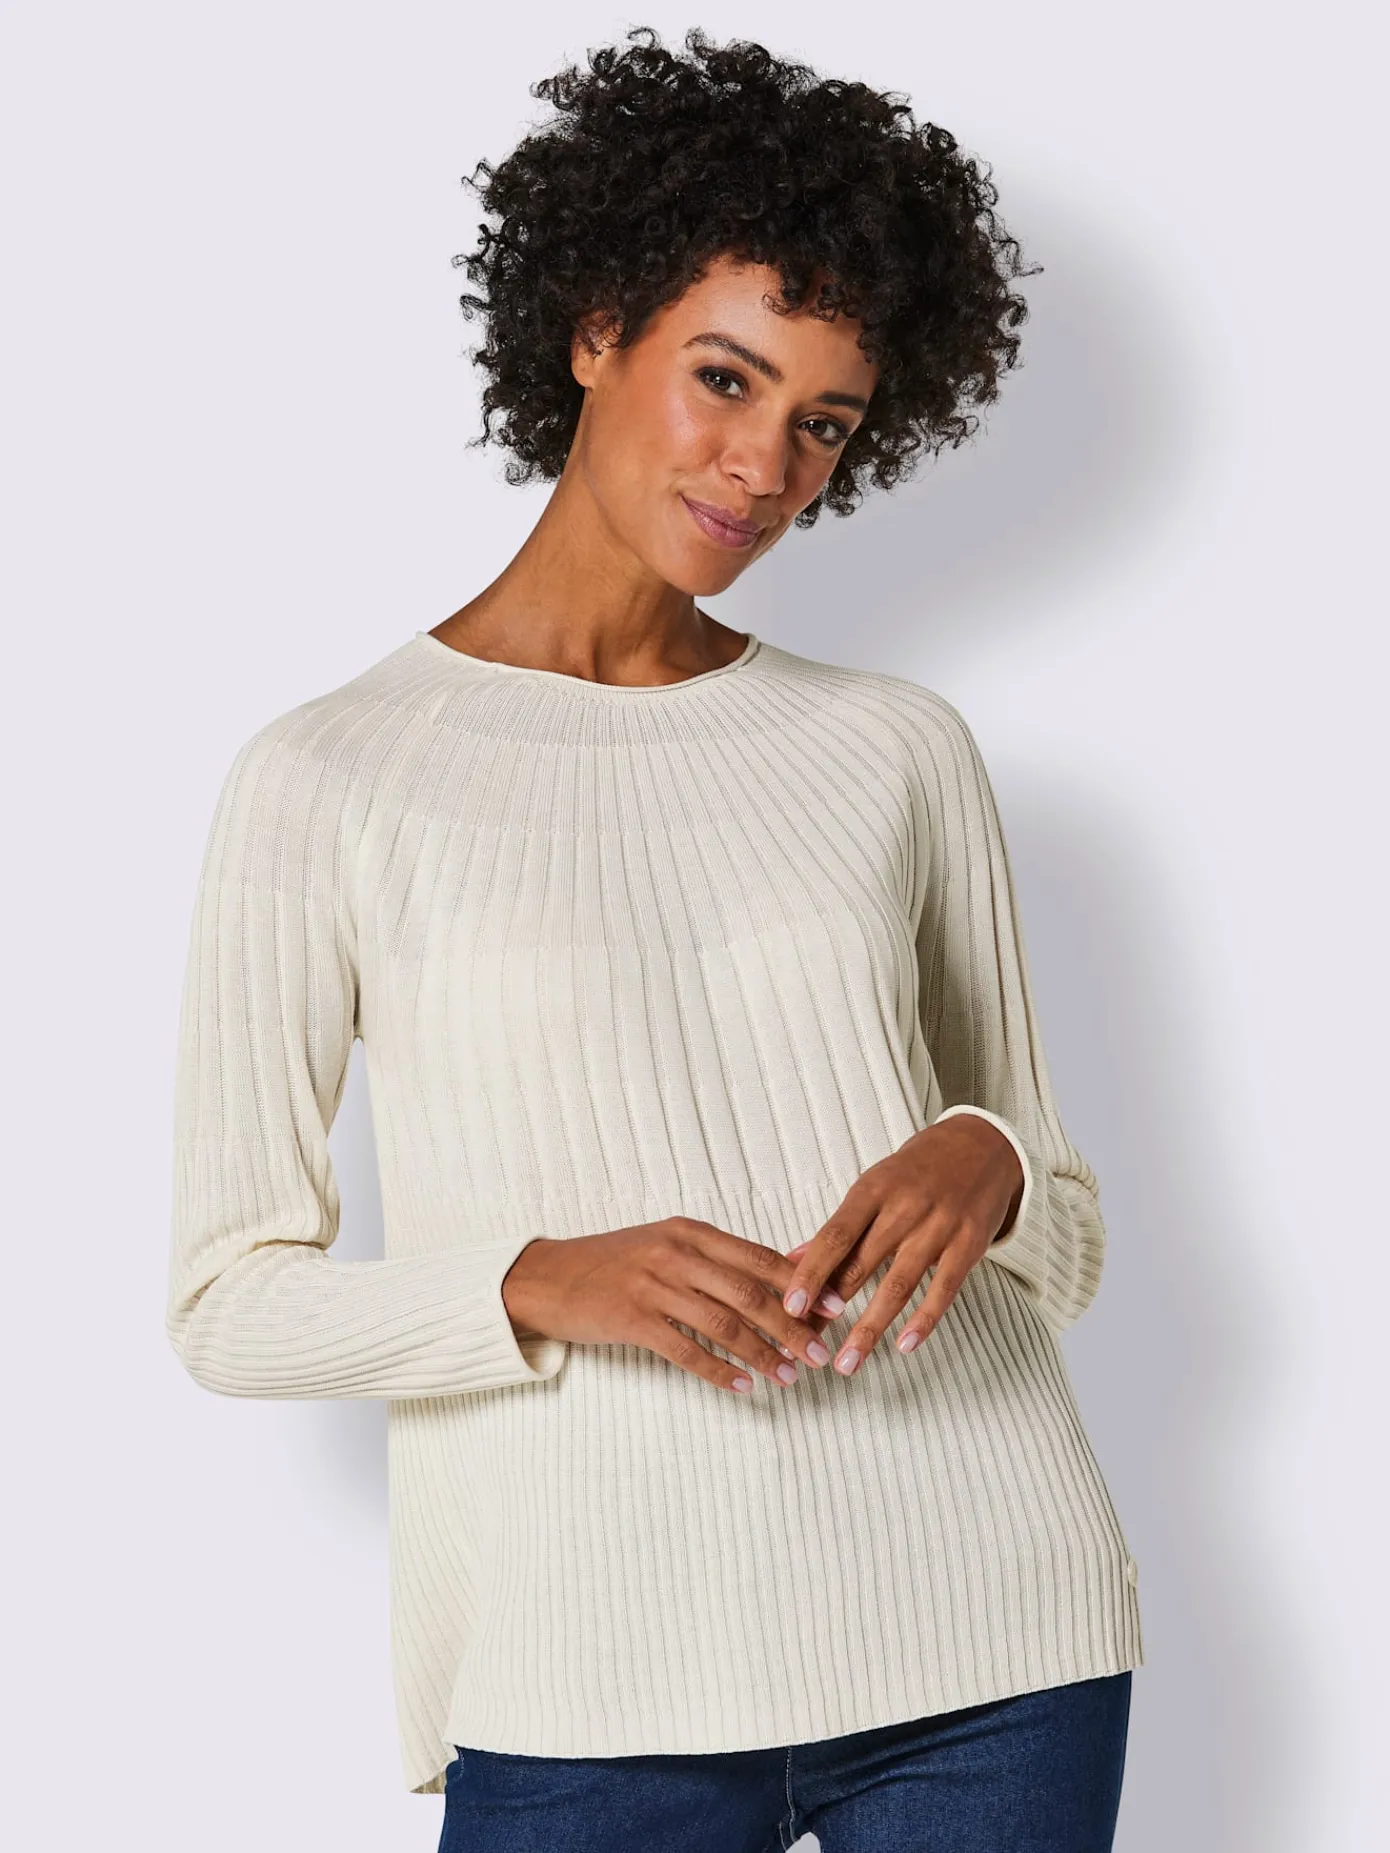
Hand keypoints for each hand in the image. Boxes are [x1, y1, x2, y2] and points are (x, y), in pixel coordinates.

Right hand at [501, 1218, 846, 1395]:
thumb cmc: (613, 1263)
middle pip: (750, 1292)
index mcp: (691, 1231)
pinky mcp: (633, 1318)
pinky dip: (719, 1370)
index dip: (802, 1283)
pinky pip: (686, 1349)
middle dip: (793, 1325)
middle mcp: (676, 1252)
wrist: (548, 1277)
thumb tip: (774, 1278)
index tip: (836, 1306)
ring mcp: (653, 1284)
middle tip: (821, 1352)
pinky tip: (743, 1387)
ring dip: (763, 1354)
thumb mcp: (664, 1245)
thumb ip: (713, 1259)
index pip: (759, 1257)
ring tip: (791, 1376)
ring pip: (724, 1323)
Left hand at [780, 1116, 1024, 1375]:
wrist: (981, 1145)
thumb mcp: (874, 1186)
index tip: (789, 1307)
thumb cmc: (916, 1171)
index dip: (810, 1272)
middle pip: (861, 1265)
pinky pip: (944, 1289)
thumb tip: (790, 1260)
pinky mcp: (969, 1244)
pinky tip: (904, 1345)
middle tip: (804, 1345)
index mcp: (873, 1189)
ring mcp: (940, 1226)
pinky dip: (924, 1320)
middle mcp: (905, 1207)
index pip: (834, 1236)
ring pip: (898, 1284)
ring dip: (869, 1328)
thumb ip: (838, 1228)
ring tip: (846, 1363)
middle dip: (830, 1310)